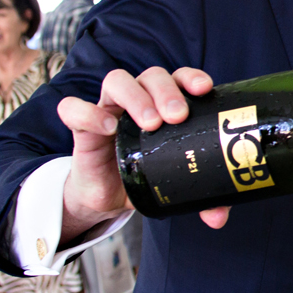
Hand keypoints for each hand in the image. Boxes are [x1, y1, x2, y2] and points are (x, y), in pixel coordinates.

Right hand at [57, 67, 229, 239]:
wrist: (106, 196)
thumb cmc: (144, 177)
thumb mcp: (173, 185)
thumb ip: (198, 197)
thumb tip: (217, 217)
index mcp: (163, 104)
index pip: (178, 78)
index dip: (191, 77)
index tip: (204, 90)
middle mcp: (137, 99)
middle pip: (151, 76)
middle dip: (167, 91)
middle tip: (178, 116)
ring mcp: (107, 109)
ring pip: (117, 81)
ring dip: (136, 97)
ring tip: (150, 123)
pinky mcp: (82, 128)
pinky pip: (74, 109)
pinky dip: (90, 113)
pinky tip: (108, 127)